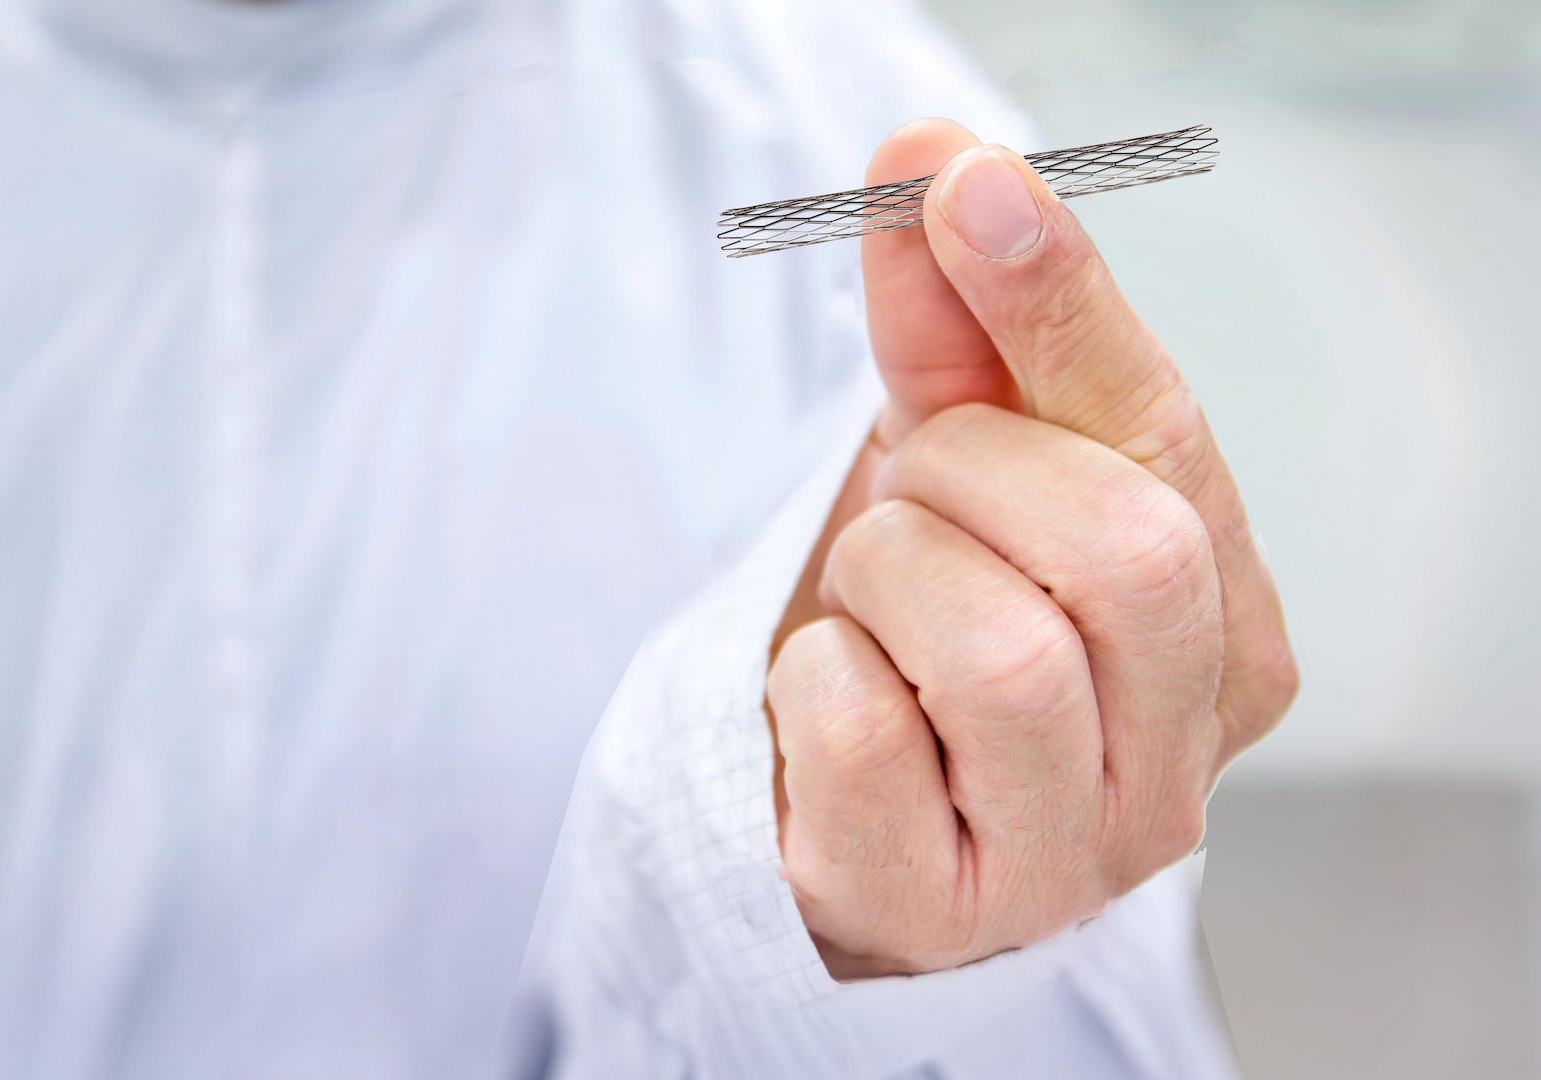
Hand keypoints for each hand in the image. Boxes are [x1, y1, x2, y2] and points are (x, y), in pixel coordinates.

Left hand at [766, 119, 1297, 977]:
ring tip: (876, 596)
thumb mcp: (962, 464)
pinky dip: (818, 670)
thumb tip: (938, 163)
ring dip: (890, 575)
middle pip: (1123, 553)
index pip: (1169, 448)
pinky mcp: (937, 907)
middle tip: (916, 490)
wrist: (844, 800)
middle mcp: (1182, 766)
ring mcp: (1070, 858)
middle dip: (969, 473)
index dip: (1061, 306)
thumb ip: (964, 326)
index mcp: (1226, 640)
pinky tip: (837, 684)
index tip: (964, 187)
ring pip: (999, 653)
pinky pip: (862, 733)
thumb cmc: (937, 625)